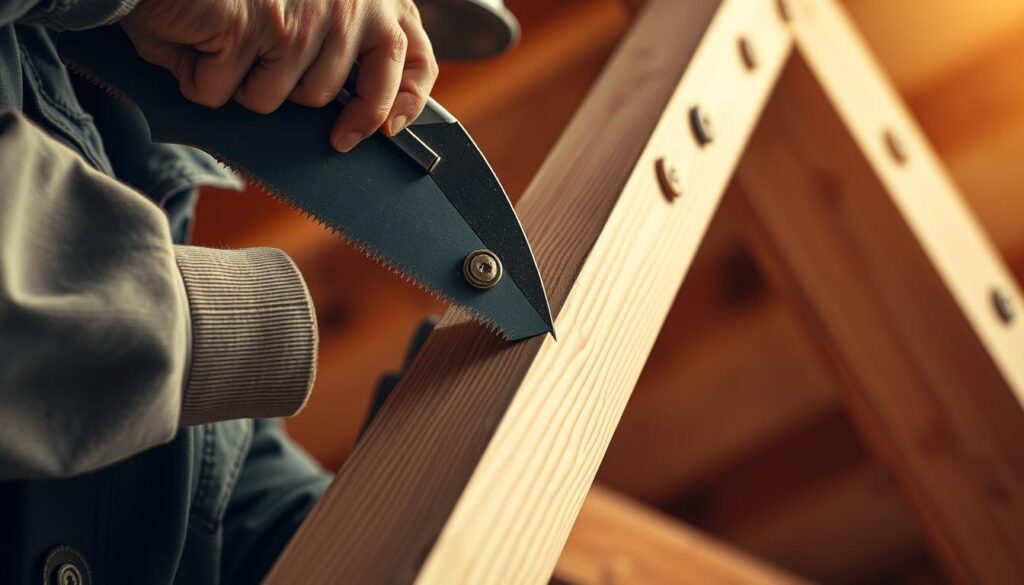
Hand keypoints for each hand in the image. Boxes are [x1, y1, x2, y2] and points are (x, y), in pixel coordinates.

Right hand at [121, 0, 438, 151]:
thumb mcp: (306, 1)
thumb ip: (337, 45)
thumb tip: (349, 119)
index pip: (413, 58)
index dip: (404, 101)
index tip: (388, 130)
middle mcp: (349, 3)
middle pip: (324, 96)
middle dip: (280, 88)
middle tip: (252, 54)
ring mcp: (304, 17)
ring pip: (273, 99)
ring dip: (237, 80)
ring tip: (221, 33)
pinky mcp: (258, 29)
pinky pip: (224, 92)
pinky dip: (197, 76)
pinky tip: (193, 36)